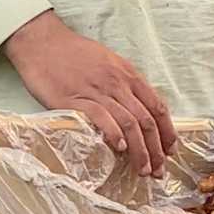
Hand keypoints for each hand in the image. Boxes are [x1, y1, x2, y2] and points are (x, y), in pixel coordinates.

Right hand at [4, 10, 176, 176]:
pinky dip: (114, 134)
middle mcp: (118, 83)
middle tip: (159, 170)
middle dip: (156, 149)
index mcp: (129, 75)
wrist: (43, 43)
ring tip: (142, 169)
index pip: (157, 106)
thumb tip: (138, 108)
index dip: (167, 131)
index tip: (171, 150)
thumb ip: (124, 84)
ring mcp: (98, 91)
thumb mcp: (109, 63)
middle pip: (146, 120)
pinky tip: (120, 149)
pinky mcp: (75, 99)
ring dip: (139, 150)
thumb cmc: (74, 54)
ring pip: (129, 123)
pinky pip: (101, 118)